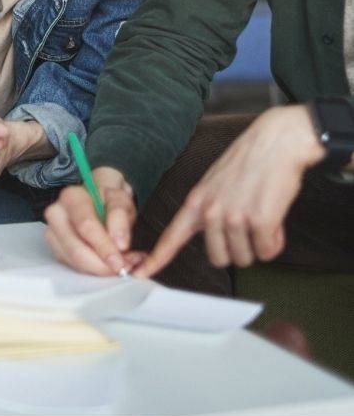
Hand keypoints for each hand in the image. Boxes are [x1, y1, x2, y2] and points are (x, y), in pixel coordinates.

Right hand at [44, 167, 141, 275]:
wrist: (100, 202)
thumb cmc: (108, 200)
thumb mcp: (120, 199)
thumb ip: (120, 217)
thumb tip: (119, 244)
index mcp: (71, 197)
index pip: (86, 226)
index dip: (104, 246)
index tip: (120, 261)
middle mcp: (56, 215)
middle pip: (76, 250)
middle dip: (102, 265)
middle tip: (124, 267)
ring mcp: (53, 234)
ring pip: (75, 263)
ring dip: (100, 269)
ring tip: (120, 263)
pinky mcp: (57, 250)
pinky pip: (75, 268)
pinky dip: (94, 270)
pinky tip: (107, 263)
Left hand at [134, 106, 325, 277]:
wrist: (275, 142)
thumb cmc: (250, 162)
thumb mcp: (215, 183)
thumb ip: (209, 209)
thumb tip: (213, 235)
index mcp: (197, 201)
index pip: (172, 235)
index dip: (157, 258)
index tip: (140, 272)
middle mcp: (211, 211)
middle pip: (219, 259)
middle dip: (237, 250)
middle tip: (248, 226)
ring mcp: (234, 217)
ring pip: (245, 258)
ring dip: (258, 244)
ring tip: (261, 215)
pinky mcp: (259, 221)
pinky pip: (267, 251)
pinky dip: (274, 241)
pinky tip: (274, 217)